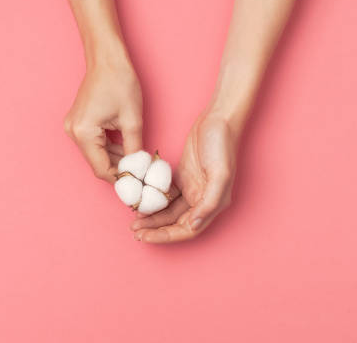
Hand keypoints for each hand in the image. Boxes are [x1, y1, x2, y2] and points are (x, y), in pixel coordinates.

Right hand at [64, 55, 142, 182]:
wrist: (107, 58)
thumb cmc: (119, 82)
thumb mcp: (132, 119)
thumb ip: (134, 148)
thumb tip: (139, 169)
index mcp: (83, 133)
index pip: (102, 169)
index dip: (121, 179)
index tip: (138, 184)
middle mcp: (73, 133)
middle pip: (98, 163)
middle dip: (120, 169)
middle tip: (141, 175)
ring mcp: (73, 128)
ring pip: (97, 154)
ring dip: (116, 159)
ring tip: (138, 162)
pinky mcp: (78, 123)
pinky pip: (94, 144)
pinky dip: (110, 148)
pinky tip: (126, 149)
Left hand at [131, 110, 239, 242]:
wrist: (219, 119)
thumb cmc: (222, 145)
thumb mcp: (220, 174)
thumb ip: (209, 202)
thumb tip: (193, 226)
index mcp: (213, 204)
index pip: (187, 229)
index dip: (165, 236)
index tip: (145, 237)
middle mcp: (202, 200)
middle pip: (176, 223)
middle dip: (156, 230)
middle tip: (135, 232)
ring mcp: (192, 189)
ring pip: (169, 211)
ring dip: (153, 218)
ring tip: (134, 221)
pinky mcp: (183, 177)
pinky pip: (166, 195)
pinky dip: (154, 200)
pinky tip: (140, 201)